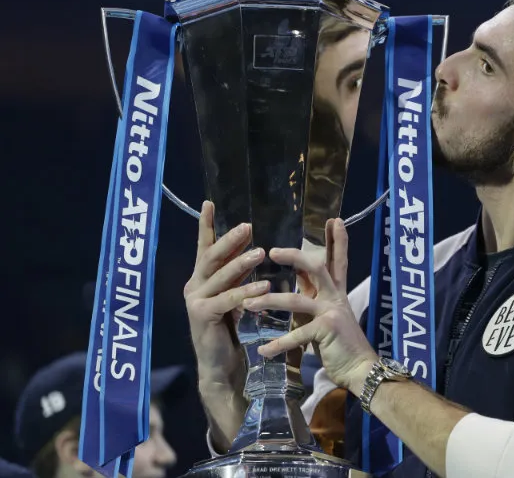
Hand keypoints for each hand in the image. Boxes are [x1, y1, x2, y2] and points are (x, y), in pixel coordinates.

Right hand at [183, 201, 269, 392]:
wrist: (220, 366)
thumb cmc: (228, 331)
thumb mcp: (233, 296)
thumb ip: (236, 276)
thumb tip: (251, 249)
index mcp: (201, 279)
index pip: (204, 247)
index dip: (206, 226)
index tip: (209, 203)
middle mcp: (194, 286)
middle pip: (211, 256)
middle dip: (229, 240)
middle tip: (248, 226)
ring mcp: (195, 301)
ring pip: (219, 276)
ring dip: (241, 263)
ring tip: (261, 252)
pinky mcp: (202, 316)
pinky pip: (227, 299)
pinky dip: (246, 291)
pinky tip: (264, 286)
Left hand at [245, 218, 377, 393]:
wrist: (359, 369)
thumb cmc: (341, 343)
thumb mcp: (328, 313)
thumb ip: (315, 296)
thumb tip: (299, 278)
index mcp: (336, 292)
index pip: (337, 260)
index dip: (337, 240)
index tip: (333, 219)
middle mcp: (335, 297)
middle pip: (316, 268)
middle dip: (294, 257)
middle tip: (272, 251)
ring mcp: (331, 312)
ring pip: (296, 300)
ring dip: (270, 301)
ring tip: (248, 303)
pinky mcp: (326, 331)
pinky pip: (297, 335)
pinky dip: (278, 344)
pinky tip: (262, 351)